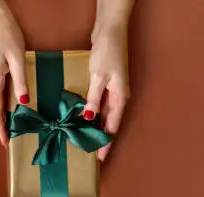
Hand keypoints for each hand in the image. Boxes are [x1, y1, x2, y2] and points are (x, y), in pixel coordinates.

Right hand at [0, 0, 27, 146]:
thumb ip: (20, 82)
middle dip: (1, 127)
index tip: (5, 144)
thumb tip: (23, 103)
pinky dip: (4, 106)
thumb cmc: (6, 35)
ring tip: (12, 130)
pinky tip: (13, 109)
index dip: (0, 129)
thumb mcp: (17, 59)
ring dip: (3, 117)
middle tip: (9, 142)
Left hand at [84, 19, 130, 161]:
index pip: (112, 127)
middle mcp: (118, 97)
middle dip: (101, 139)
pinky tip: (83, 119)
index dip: (105, 143)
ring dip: (95, 127)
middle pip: (109, 123)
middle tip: (90, 155)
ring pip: (104, 115)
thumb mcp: (98, 78)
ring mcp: (112, 90)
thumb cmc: (107, 52)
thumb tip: (88, 119)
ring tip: (85, 141)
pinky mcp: (105, 83)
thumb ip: (93, 99)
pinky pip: (99, 104)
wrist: (110, 31)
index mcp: (120, 98)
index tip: (99, 159)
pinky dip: (92, 113)